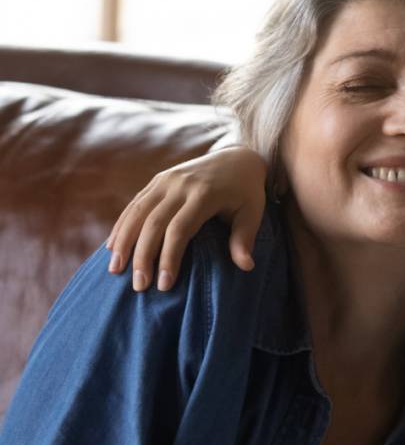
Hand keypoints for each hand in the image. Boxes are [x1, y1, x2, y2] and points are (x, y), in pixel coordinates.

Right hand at [105, 146, 267, 290]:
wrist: (237, 158)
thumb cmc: (247, 192)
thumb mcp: (253, 213)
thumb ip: (245, 238)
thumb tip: (246, 267)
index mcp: (204, 194)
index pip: (180, 230)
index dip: (169, 258)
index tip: (164, 285)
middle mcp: (180, 185)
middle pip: (153, 223)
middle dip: (143, 256)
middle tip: (138, 286)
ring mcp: (166, 180)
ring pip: (137, 212)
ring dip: (123, 242)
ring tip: (115, 271)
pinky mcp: (157, 179)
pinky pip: (135, 204)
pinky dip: (122, 225)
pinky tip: (112, 247)